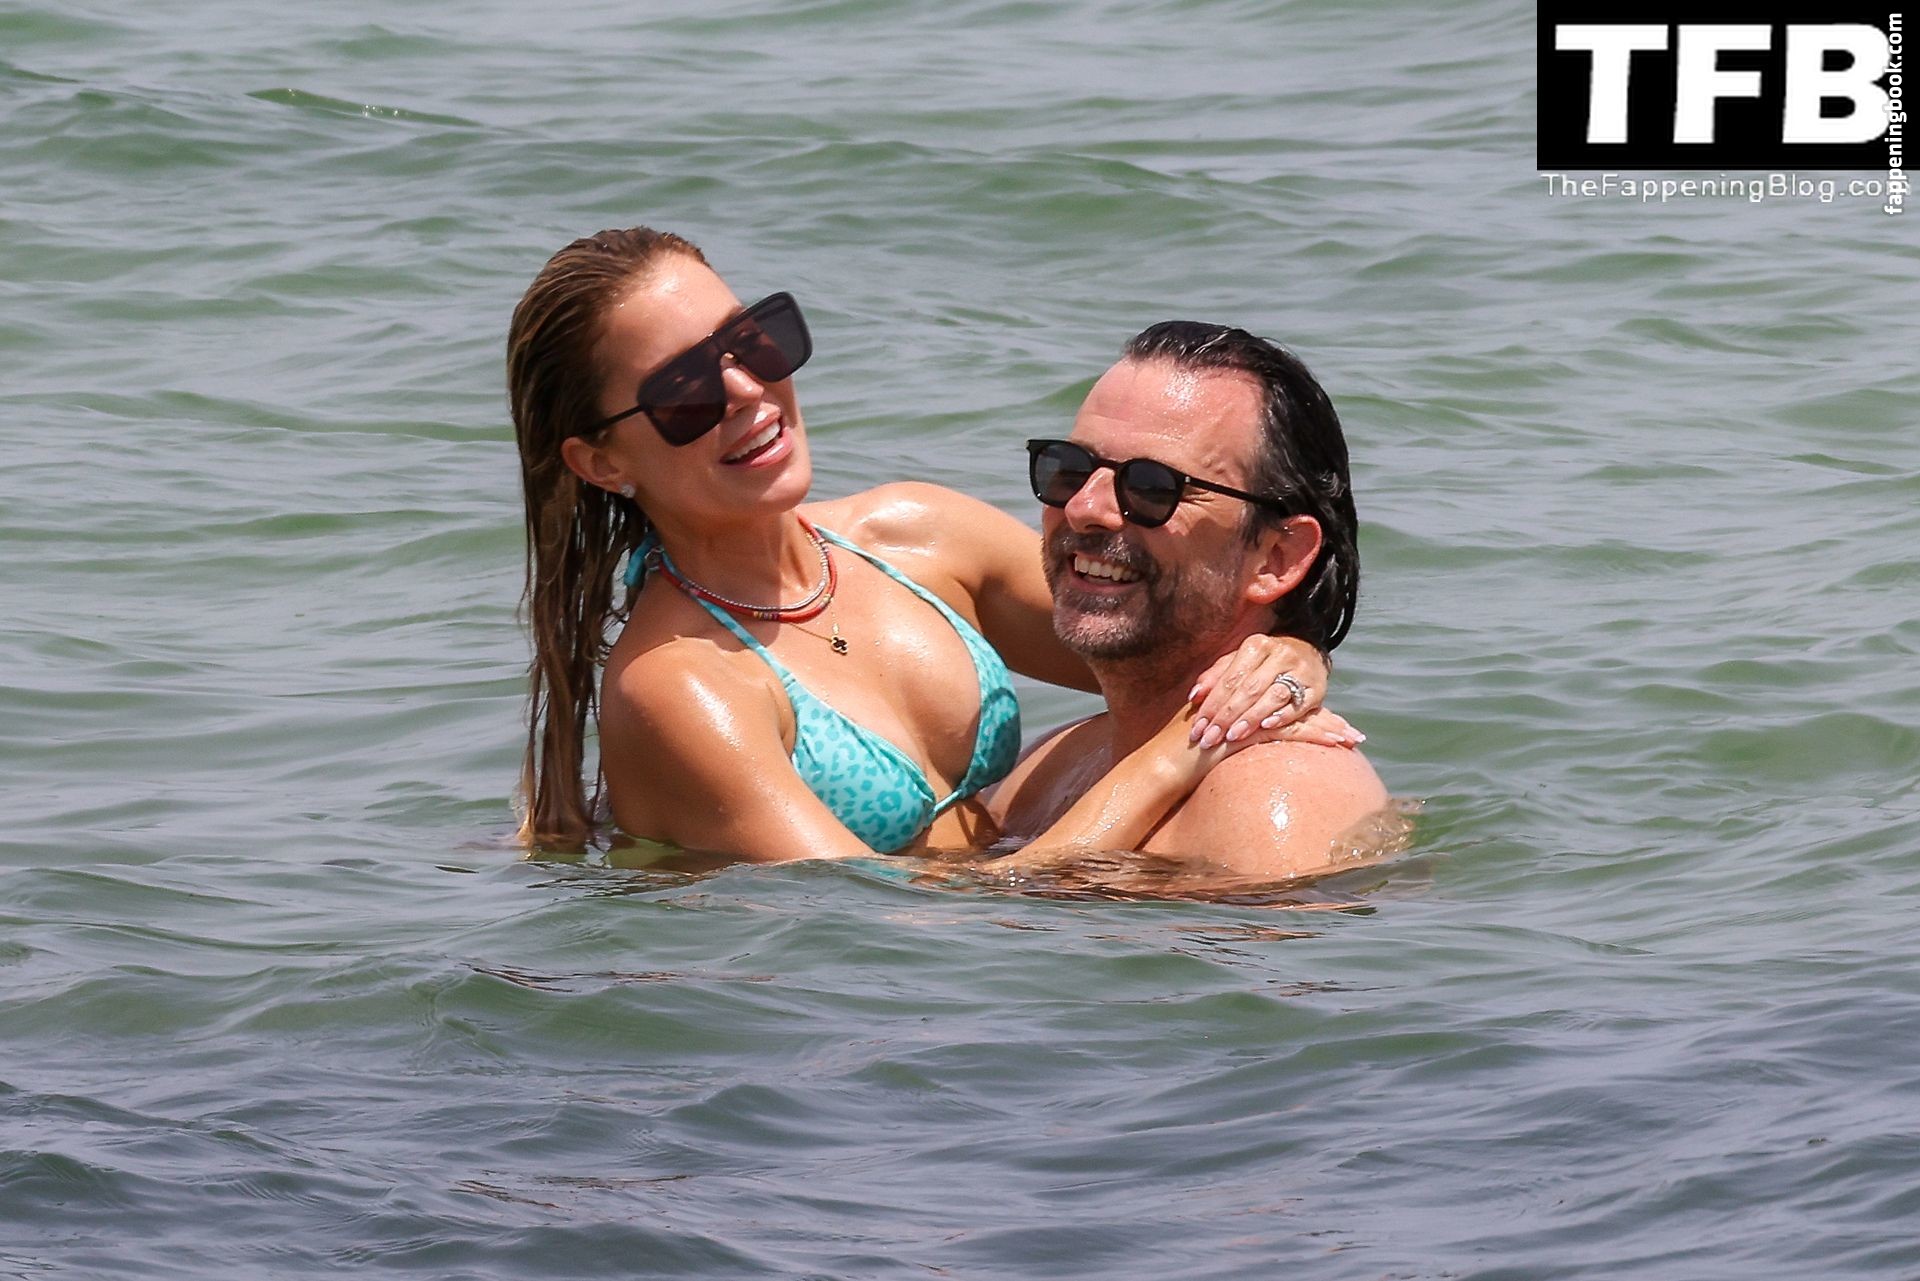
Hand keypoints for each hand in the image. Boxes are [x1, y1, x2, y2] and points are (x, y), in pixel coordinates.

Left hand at [1186, 636, 1355, 748]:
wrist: (1309, 653)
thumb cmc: (1264, 664)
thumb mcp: (1239, 663)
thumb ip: (1215, 677)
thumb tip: (1194, 696)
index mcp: (1256, 646)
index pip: (1230, 679)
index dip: (1211, 704)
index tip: (1196, 728)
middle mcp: (1279, 654)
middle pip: (1249, 689)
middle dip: (1226, 716)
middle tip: (1209, 739)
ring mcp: (1301, 670)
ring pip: (1273, 696)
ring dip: (1251, 718)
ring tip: (1232, 737)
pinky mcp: (1317, 689)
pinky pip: (1298, 704)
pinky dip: (1282, 716)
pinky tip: (1266, 727)